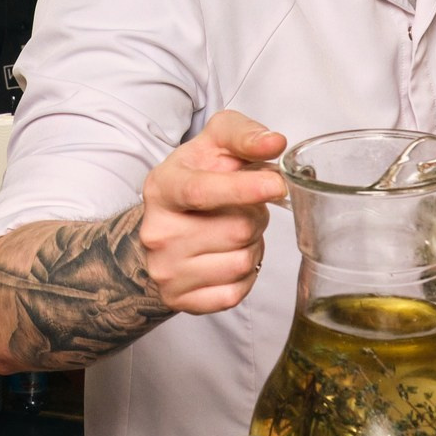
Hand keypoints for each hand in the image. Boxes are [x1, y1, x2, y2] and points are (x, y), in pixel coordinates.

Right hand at [134, 109, 287, 316]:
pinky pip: (236, 293)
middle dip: (256, 217)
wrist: (162, 229)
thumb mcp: (213, 146)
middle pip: (236, 229)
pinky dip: (245, 276)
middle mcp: (158, 231)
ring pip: (242, 262)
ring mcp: (166, 270)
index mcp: (163, 187)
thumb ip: (244, 136)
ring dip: (253, 246)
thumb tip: (275, 142)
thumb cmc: (194, 182)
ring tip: (235, 233)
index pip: (202, 191)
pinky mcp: (178, 299)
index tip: (276, 184)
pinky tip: (230, 257)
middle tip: (245, 209)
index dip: (244, 189)